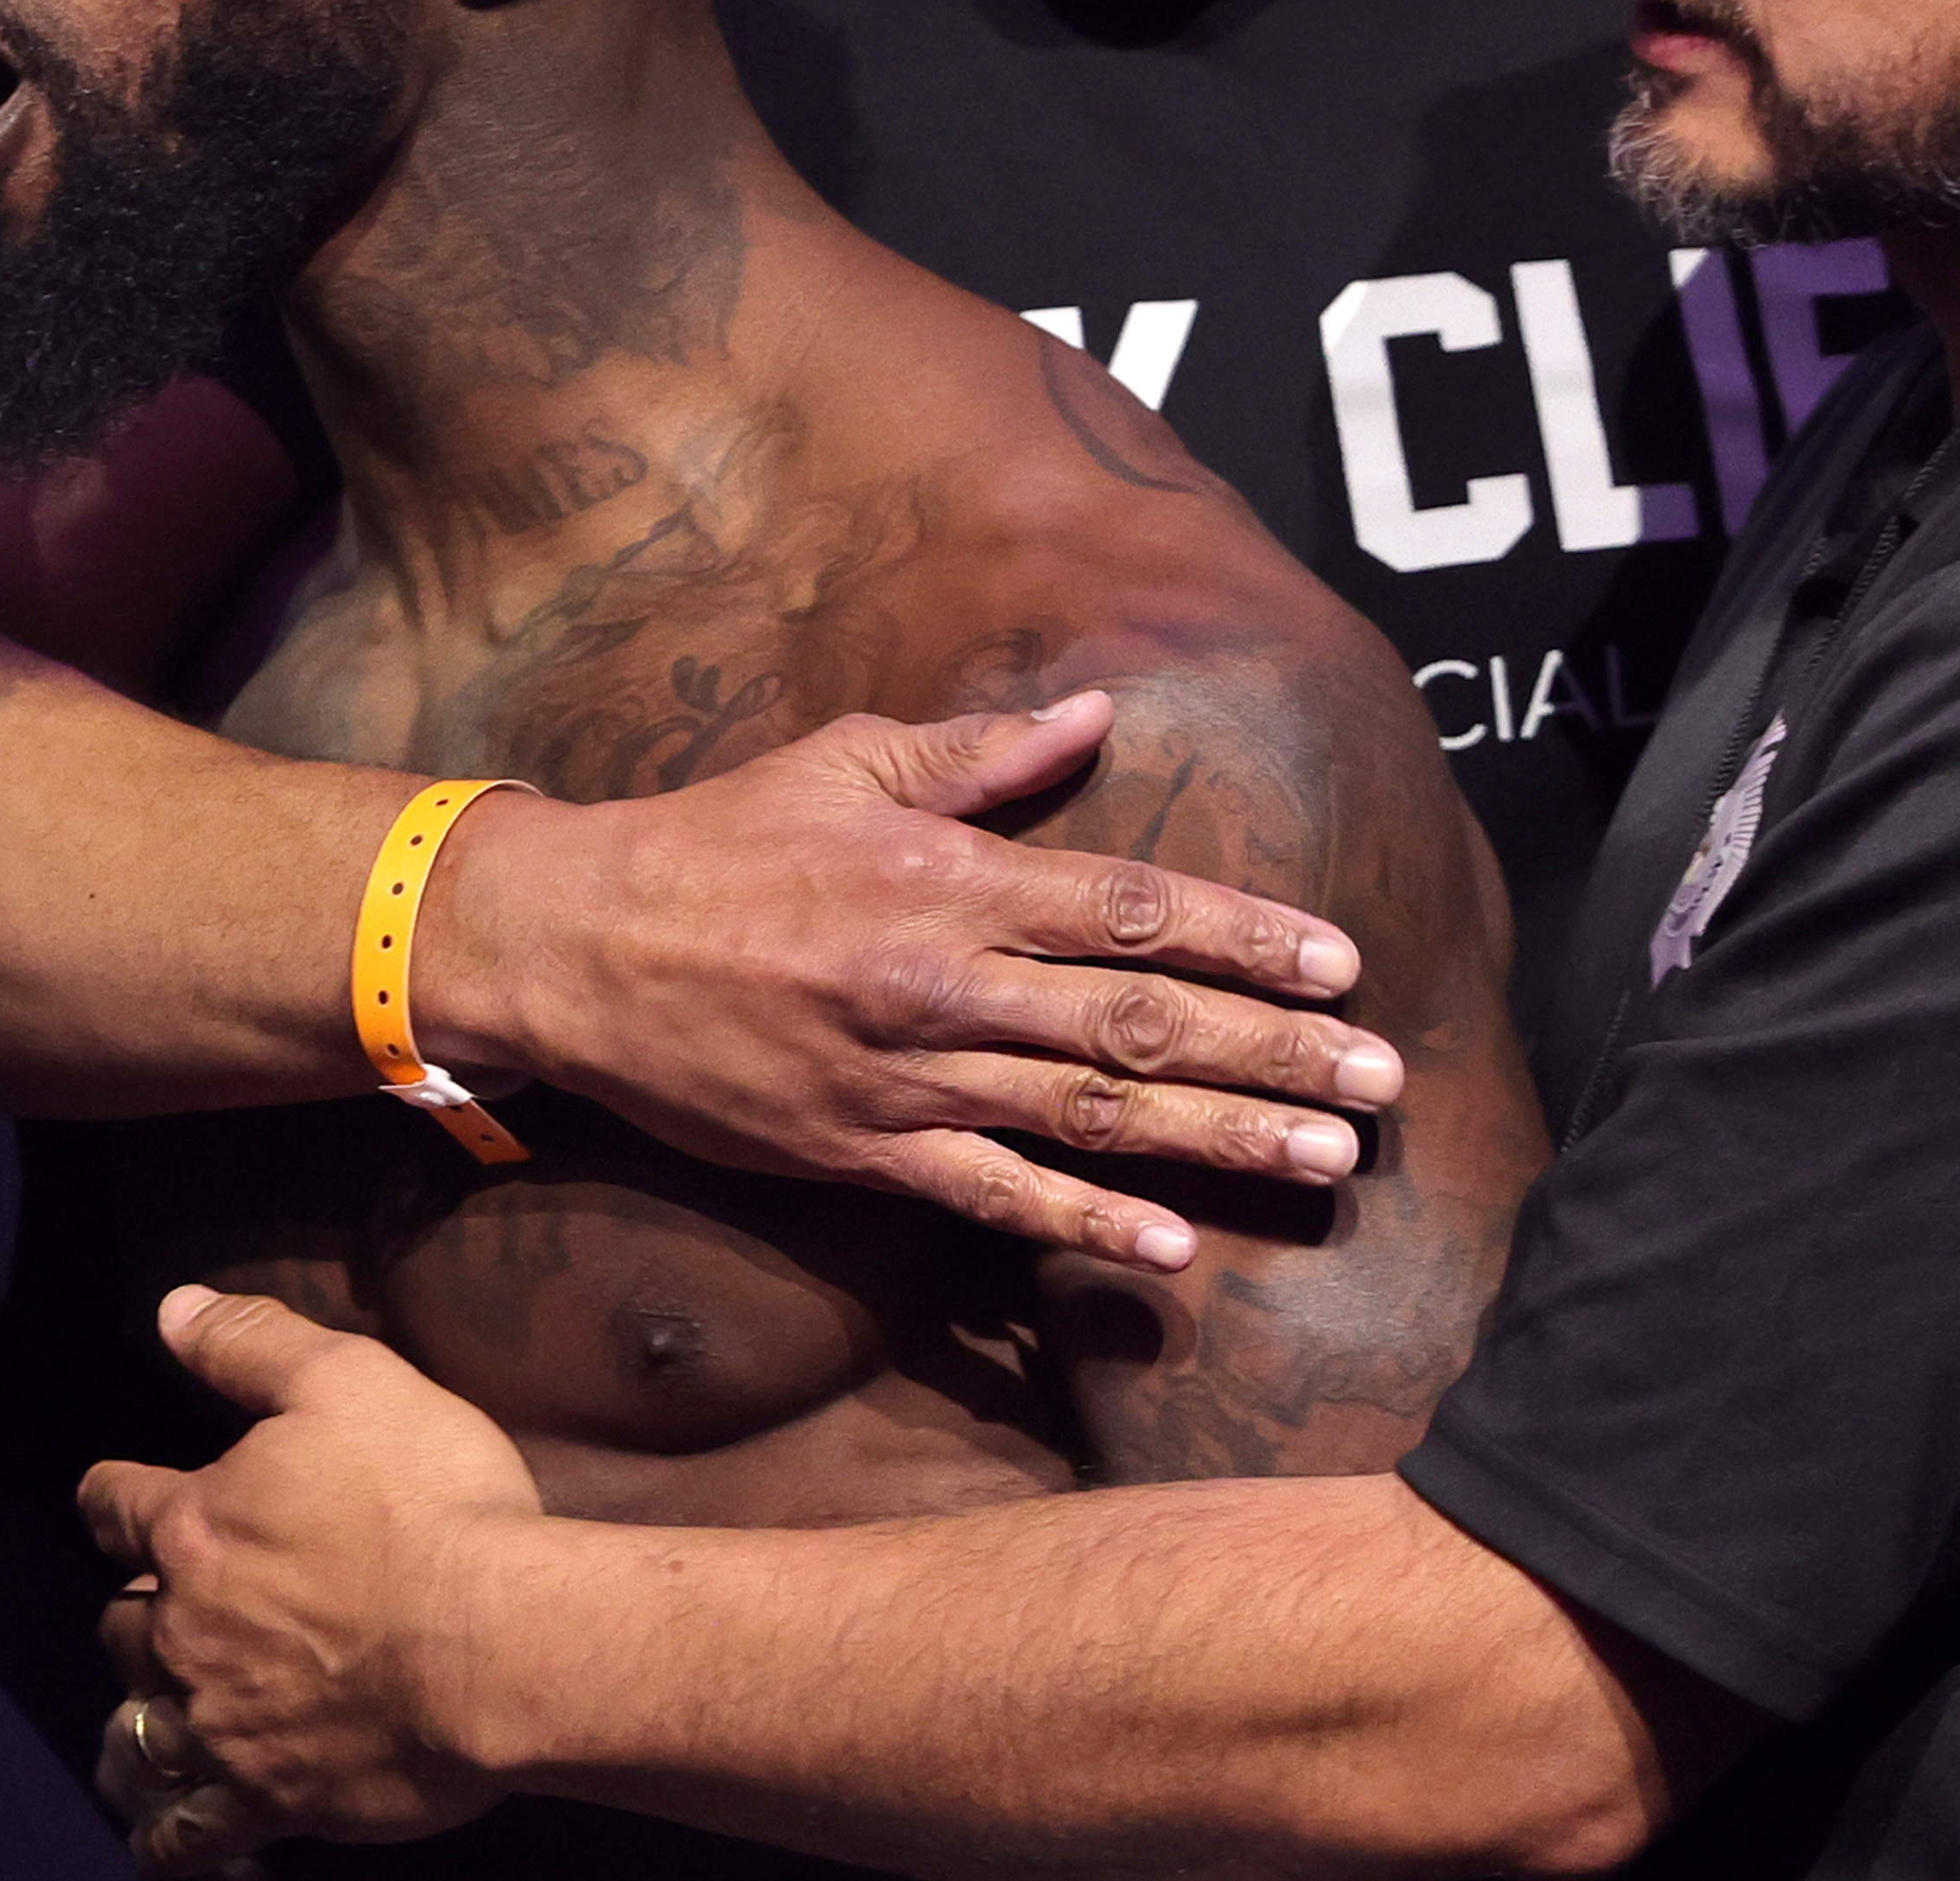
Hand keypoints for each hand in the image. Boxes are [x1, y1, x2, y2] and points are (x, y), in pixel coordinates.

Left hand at [82, 1290, 531, 1876]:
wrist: (501, 1644)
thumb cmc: (430, 1501)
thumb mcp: (347, 1380)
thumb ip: (251, 1343)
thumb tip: (171, 1308)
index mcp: (196, 1529)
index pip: (113, 1506)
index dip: (113, 1499)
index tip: (118, 1502)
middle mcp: (188, 1632)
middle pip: (120, 1627)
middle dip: (137, 1614)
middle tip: (169, 1612)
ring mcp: (225, 1724)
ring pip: (138, 1732)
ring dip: (137, 1722)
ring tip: (144, 1725)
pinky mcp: (274, 1796)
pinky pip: (192, 1831)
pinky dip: (170, 1834)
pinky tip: (164, 1837)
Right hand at [435, 694, 1407, 1271]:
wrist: (577, 947)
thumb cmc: (713, 841)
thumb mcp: (842, 762)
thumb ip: (978, 750)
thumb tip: (1097, 710)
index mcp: (948, 878)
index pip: (1131, 909)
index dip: (1247, 939)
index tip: (1342, 966)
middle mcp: (944, 982)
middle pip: (1139, 1020)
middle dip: (1274, 1051)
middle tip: (1382, 1083)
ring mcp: (907, 1077)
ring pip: (1090, 1111)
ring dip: (1217, 1137)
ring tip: (1322, 1160)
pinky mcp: (863, 1151)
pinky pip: (991, 1196)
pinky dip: (1082, 1224)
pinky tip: (1168, 1249)